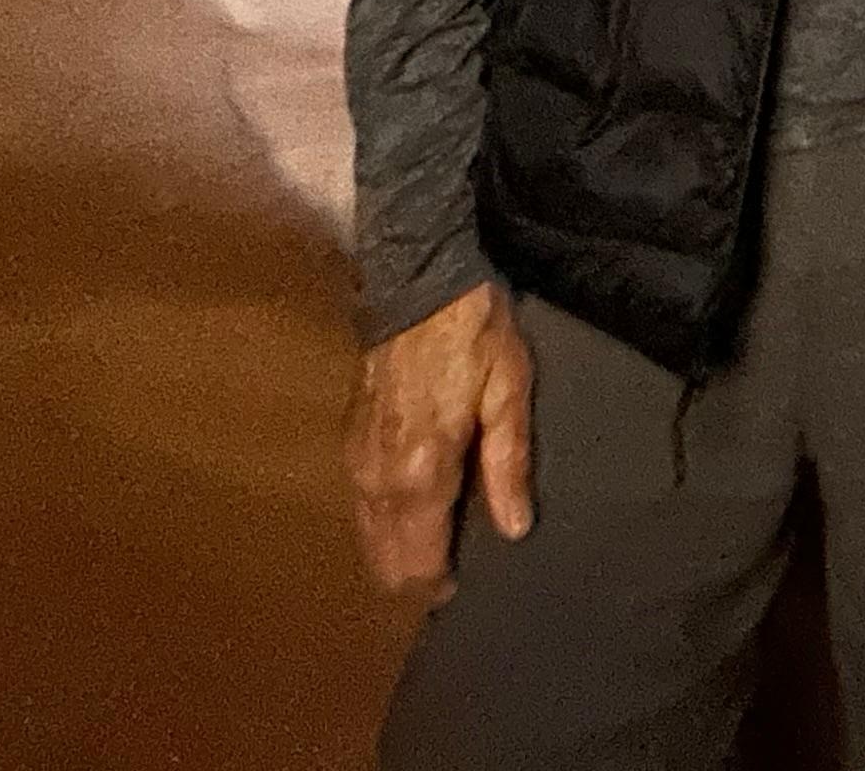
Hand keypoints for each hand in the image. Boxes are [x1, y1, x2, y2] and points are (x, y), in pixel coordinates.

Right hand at [345, 281, 536, 607]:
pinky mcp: (349, 438)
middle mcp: (378, 477)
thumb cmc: (474, 333)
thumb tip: (514, 530)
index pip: (417, 562)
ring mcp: (357, 458)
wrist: (418, 278)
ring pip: (367, 534)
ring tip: (436, 545)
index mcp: (420, 473)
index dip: (438, 585)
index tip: (464, 587)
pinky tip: (412, 512)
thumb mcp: (509, 391)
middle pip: (384, 559)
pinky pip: (361, 503)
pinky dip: (382, 519)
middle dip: (413, 576)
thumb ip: (508, 464)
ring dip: (395, 549)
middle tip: (452, 571)